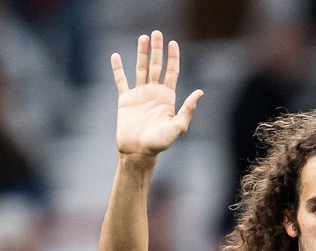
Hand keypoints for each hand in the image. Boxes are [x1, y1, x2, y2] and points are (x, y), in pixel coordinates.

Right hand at [112, 31, 202, 158]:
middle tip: (157, 33)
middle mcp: (154, 93)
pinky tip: (116, 56)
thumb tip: (200, 92)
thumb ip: (188, 110)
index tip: (173, 43)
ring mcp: (139, 95)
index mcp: (167, 98)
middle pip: (156, 66)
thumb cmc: (159, 143)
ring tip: (143, 37)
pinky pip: (121, 81)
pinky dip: (117, 69)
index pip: (172, 72)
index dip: (173, 58)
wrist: (138, 152)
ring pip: (140, 69)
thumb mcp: (177, 127)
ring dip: (142, 53)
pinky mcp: (125, 100)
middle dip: (157, 50)